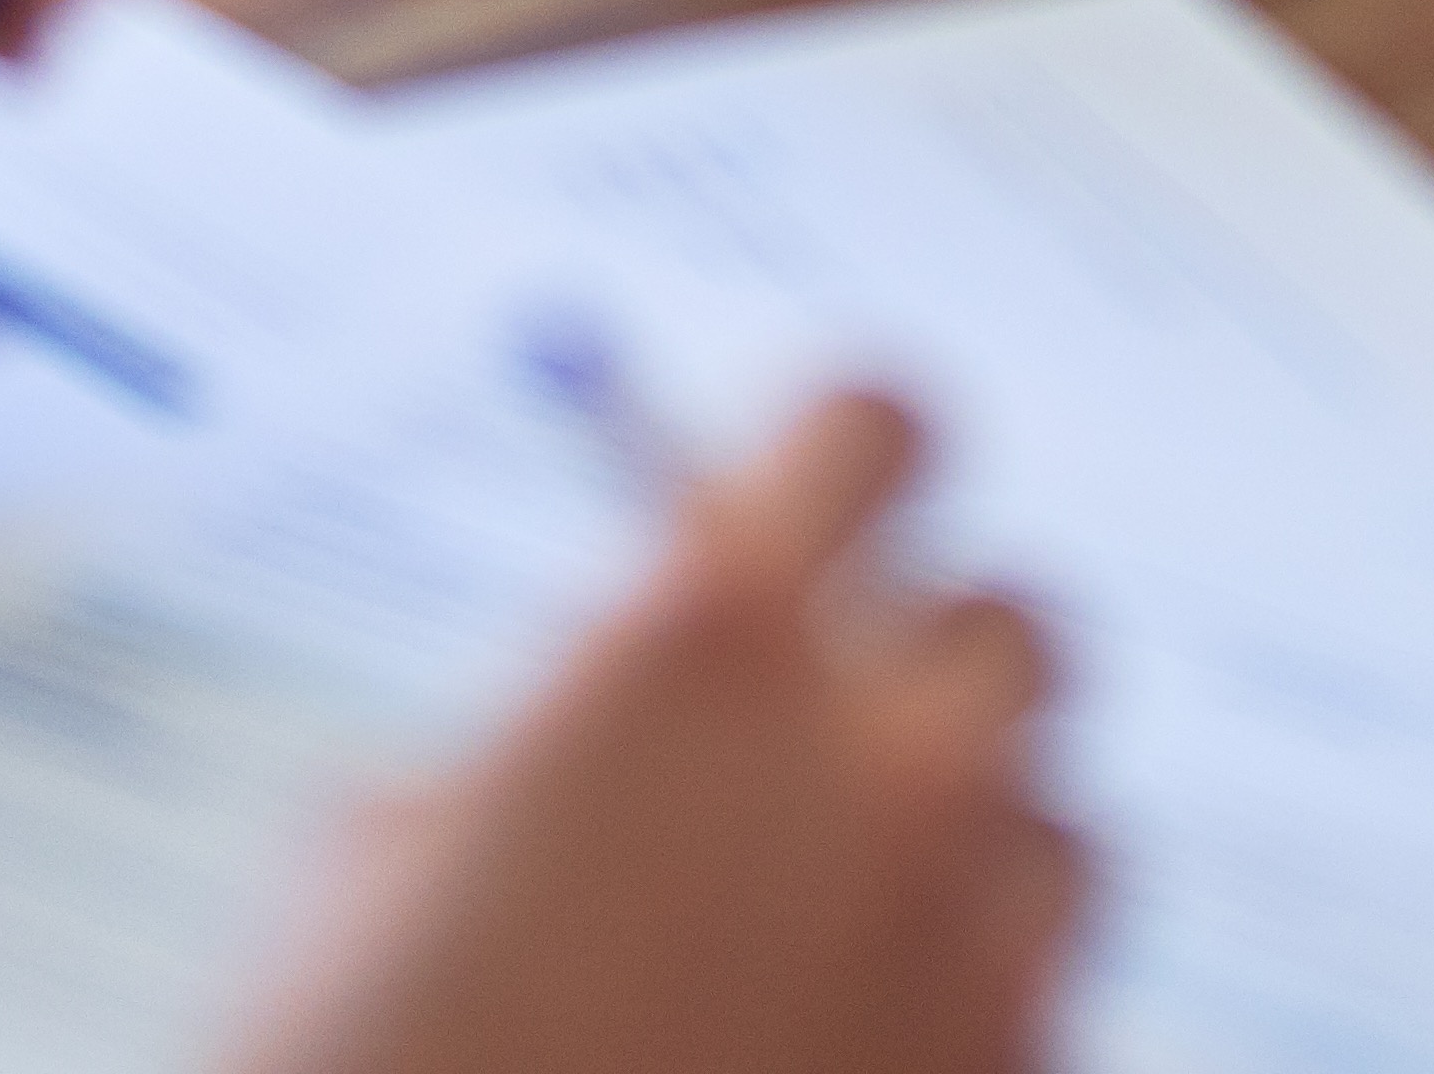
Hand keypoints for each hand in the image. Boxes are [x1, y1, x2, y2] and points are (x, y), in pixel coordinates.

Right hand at [218, 391, 1088, 1073]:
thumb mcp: (374, 864)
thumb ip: (548, 737)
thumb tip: (628, 719)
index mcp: (708, 646)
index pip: (878, 425)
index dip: (843, 461)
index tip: (817, 501)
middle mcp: (882, 764)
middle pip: (1014, 622)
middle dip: (925, 671)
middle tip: (819, 742)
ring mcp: (973, 943)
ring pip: (1059, 818)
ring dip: (969, 855)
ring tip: (825, 941)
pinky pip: (1043, 1000)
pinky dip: (970, 1015)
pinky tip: (840, 1065)